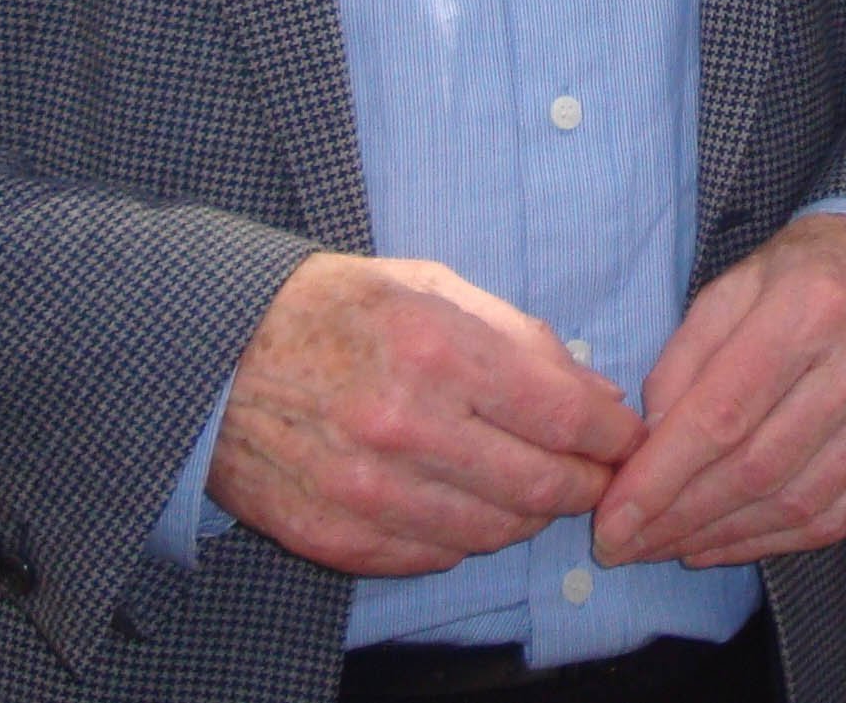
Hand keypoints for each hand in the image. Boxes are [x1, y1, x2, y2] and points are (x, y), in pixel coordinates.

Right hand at [207, 253, 643, 575]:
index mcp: (439, 350)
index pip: (564, 415)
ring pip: (493, 531)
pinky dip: (465, 537)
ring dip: (529, 515)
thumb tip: (597, 394)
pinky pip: (434, 557)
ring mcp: (369, 493)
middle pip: (539, 486)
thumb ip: (522, 339)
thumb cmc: (336, 308)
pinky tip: (467, 505)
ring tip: (536, 489)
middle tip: (598, 475)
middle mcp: (408, 428)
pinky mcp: (337, 539)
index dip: (613, 435)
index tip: (629, 438)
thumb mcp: (432, 287)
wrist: (216, 356)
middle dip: (585, 484)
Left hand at [592, 213, 845, 568]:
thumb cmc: (809, 271)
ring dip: (723, 537)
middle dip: (681, 518)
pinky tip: (728, 543)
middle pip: (759, 467)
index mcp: (811, 305)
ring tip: (669, 548)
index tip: (611, 520)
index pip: (723, 413)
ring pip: (800, 502)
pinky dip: (779, 542)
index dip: (661, 478)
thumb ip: (686, 357)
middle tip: (627, 546)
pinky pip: (843, 517)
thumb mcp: (736, 284)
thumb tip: (650, 442)